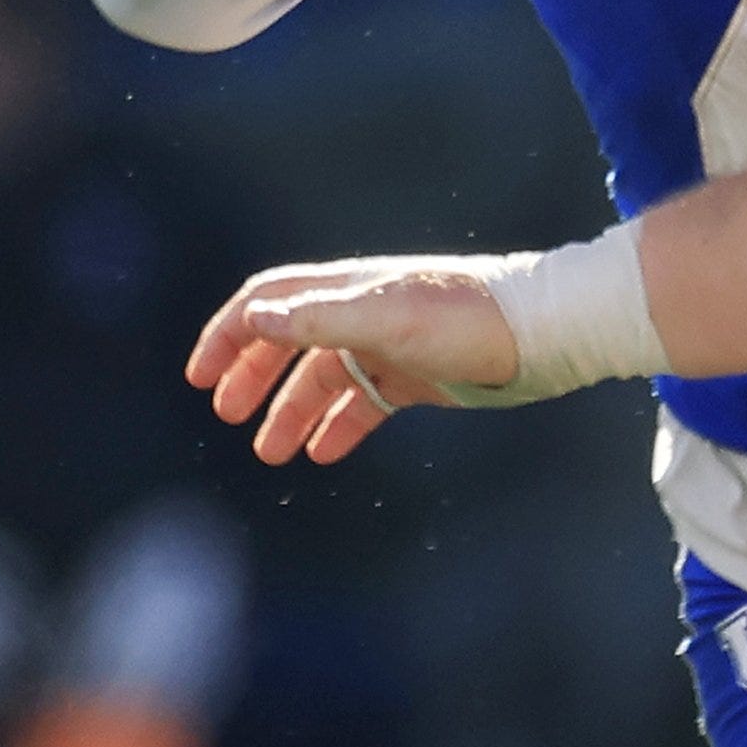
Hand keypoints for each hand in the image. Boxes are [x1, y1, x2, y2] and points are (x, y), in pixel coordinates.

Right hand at [184, 253, 526, 461]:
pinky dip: (338, 426)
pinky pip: (362, 404)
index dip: (229, 336)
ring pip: (322, 381)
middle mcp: (361, 315)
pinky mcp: (416, 377)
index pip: (267, 304)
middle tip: (227, 414)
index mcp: (347, 292)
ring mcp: (388, 347)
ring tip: (271, 453)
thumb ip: (318, 319)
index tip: (202, 377)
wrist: (545, 333)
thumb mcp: (386, 318)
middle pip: (287, 343)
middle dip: (252, 378)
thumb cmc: (468, 318)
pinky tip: (323, 453)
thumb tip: (255, 320)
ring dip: (291, 414)